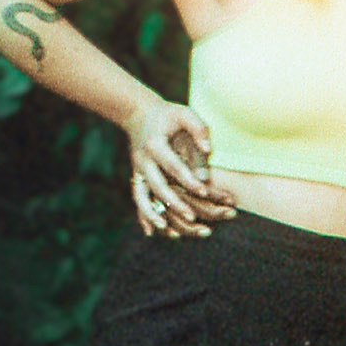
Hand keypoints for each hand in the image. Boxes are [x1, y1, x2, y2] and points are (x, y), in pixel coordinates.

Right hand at [127, 102, 235, 237]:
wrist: (139, 115)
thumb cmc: (168, 115)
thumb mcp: (184, 113)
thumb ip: (199, 129)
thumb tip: (209, 151)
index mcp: (154, 145)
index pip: (172, 166)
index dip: (187, 179)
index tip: (203, 190)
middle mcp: (143, 161)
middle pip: (157, 186)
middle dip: (175, 202)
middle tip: (193, 216)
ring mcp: (137, 171)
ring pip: (142, 198)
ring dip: (153, 215)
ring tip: (169, 231)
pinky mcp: (137, 178)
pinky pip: (138, 200)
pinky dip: (143, 216)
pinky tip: (151, 233)